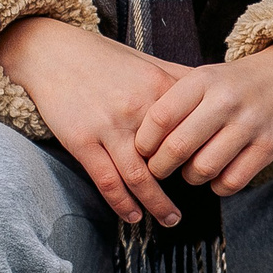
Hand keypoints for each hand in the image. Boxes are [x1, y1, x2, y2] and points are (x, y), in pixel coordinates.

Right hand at [0, 16, 193, 225]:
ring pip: (140, 178)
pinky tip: (134, 215)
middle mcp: (138, 110)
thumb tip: (218, 91)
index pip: (193, 131)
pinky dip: (123, 203)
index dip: (204, 154)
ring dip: (157, 204)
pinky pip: (107, 181)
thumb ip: (182, 80)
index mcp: (160, 90)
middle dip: (185, 185)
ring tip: (170, 219)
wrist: (53, 53)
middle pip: (171, 158)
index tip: (212, 170)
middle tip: (196, 200)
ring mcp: (108, 127)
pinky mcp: (81, 141)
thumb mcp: (150, 63)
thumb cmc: (105, 60)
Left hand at [132, 40, 272, 195]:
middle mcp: (225, 101)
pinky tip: (216, 174)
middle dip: (160, 167)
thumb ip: (172, 101)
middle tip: (159, 168)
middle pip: (177, 148)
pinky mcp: (269, 146)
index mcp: (203, 81)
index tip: (142, 150)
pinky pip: (231, 182)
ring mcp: (249, 124)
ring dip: (190, 177)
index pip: (159, 118)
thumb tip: (134, 140)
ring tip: (190, 169)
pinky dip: (218, 185)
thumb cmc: (234, 83)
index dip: (144, 143)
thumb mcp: (203, 78)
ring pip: (202, 169)